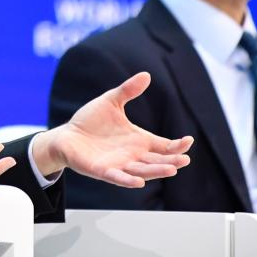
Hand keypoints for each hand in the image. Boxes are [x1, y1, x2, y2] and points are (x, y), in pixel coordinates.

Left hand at [32, 72, 192, 186]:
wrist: (67, 135)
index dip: (177, 145)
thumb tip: (146, 74)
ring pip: (142, 171)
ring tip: (171, 169)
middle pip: (157, 161)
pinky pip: (117, 178)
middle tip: (185, 159)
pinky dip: (128, 180)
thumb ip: (128, 90)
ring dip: (156, 171)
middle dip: (172, 161)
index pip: (163, 146)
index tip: (188, 141)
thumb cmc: (90, 121)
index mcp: (139, 140)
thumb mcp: (111, 101)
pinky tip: (139, 182)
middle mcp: (133, 155)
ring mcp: (119, 165)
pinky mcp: (102, 171)